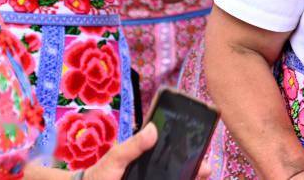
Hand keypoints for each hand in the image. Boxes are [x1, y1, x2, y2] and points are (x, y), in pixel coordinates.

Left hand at [79, 122, 210, 179]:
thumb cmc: (100, 176)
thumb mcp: (114, 159)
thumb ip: (132, 146)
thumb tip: (153, 128)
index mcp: (149, 157)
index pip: (173, 150)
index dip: (190, 150)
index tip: (201, 148)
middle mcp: (155, 171)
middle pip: (181, 168)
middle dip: (196, 168)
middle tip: (204, 170)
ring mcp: (155, 179)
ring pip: (178, 178)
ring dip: (189, 176)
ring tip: (197, 177)